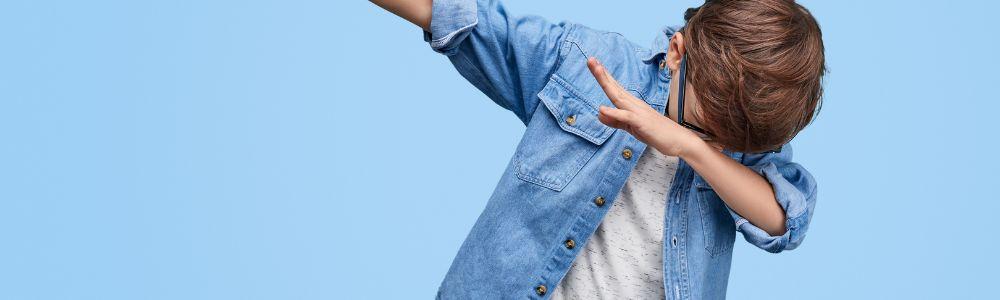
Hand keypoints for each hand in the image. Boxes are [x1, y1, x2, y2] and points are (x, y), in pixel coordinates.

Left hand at [586, 57, 704, 156]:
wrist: (679, 141)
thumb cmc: (657, 133)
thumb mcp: (632, 127)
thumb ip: (616, 120)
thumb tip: (600, 112)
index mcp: (632, 104)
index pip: (615, 88)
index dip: (604, 76)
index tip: (593, 64)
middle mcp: (634, 104)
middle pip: (614, 87)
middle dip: (602, 74)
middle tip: (590, 60)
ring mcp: (638, 112)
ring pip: (618, 96)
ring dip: (606, 83)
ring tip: (596, 69)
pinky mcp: (641, 123)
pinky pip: (625, 117)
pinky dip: (613, 113)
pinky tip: (602, 109)